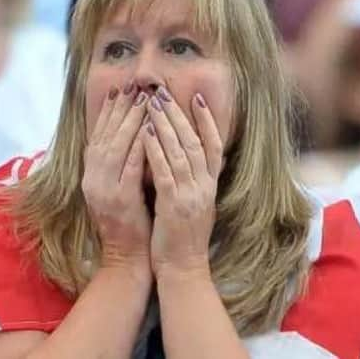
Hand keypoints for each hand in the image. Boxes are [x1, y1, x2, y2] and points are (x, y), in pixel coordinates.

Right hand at [82, 83, 151, 278]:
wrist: (126, 258)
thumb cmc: (129, 223)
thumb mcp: (117, 191)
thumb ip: (118, 166)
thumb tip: (128, 137)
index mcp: (91, 177)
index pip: (99, 137)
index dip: (108, 113)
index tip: (118, 91)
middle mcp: (93, 180)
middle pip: (105, 136)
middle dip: (119, 109)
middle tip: (131, 85)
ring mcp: (103, 189)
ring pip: (116, 146)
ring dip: (130, 120)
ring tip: (142, 98)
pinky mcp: (119, 199)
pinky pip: (130, 165)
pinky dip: (138, 144)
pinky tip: (148, 127)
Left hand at [142, 86, 222, 278]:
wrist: (184, 267)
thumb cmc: (185, 235)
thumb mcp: (197, 203)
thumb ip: (195, 179)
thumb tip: (188, 153)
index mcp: (210, 185)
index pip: (213, 145)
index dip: (207, 120)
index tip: (197, 97)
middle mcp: (204, 186)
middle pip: (194, 142)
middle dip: (178, 114)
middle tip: (163, 92)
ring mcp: (191, 194)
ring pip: (180, 152)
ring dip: (165, 125)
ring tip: (152, 103)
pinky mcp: (174, 204)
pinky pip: (165, 171)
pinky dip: (156, 150)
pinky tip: (146, 133)